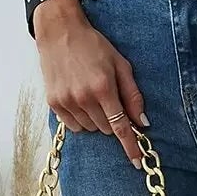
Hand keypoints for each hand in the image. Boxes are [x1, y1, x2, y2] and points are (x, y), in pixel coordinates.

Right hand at [32, 0, 147, 166]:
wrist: (59, 32)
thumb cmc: (93, 46)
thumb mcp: (120, 65)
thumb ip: (132, 95)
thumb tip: (142, 122)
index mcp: (103, 88)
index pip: (120, 127)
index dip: (130, 146)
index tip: (137, 162)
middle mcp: (83, 98)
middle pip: (107, 128)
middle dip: (114, 120)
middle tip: (110, 99)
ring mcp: (66, 102)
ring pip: (91, 129)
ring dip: (97, 119)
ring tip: (92, 95)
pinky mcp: (54, 103)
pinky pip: (74, 126)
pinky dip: (82, 119)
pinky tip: (80, 100)